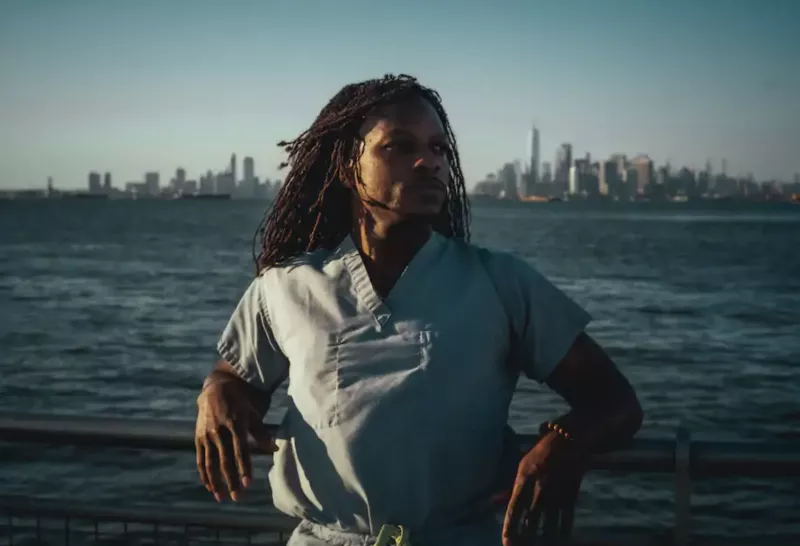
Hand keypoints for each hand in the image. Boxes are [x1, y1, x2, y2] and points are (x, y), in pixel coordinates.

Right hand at [195, 381, 276, 501]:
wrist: (215, 389)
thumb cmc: (239, 404)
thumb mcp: (252, 414)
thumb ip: (261, 432)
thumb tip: (274, 449)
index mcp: (236, 425)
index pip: (241, 450)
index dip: (244, 467)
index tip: (248, 483)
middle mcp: (220, 431)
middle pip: (225, 461)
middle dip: (231, 480)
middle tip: (237, 497)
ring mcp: (208, 435)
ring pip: (211, 463)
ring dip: (216, 482)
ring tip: (221, 498)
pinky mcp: (199, 438)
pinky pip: (201, 459)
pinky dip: (204, 474)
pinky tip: (209, 487)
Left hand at [501, 432, 584, 544]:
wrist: (566, 443)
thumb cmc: (540, 456)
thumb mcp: (522, 468)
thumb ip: (511, 487)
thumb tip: (493, 501)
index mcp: (524, 480)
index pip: (513, 509)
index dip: (509, 527)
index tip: (506, 542)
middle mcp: (539, 490)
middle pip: (530, 521)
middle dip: (525, 538)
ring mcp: (556, 495)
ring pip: (549, 526)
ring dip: (543, 540)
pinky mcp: (570, 498)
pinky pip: (566, 522)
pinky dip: (562, 534)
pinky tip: (559, 540)